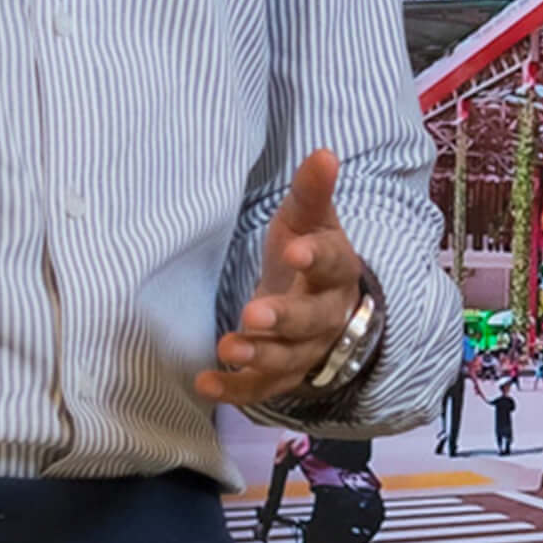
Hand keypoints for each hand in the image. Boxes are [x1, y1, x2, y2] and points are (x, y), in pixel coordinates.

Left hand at [195, 149, 367, 408]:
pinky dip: (233, 390)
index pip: (331, 264)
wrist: (325, 308)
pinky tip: (205, 383)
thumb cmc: (309, 253)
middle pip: (310, 320)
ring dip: (257, 355)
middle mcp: (326, 316)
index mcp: (336, 272)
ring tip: (228, 347)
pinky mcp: (279, 375)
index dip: (315, 258)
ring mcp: (304, 351)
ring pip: (287, 359)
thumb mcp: (309, 221)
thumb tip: (323, 153)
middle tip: (253, 314)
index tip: (294, 251)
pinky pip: (259, 388)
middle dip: (283, 318)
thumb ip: (312, 192)